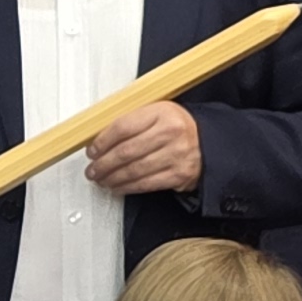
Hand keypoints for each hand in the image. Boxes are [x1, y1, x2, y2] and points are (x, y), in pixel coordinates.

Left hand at [82, 102, 202, 197]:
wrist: (209, 142)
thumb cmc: (178, 128)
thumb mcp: (158, 113)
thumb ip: (132, 121)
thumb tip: (99, 138)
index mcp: (161, 112)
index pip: (123, 127)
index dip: (102, 141)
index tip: (92, 150)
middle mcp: (170, 132)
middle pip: (126, 151)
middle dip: (103, 164)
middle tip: (93, 170)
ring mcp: (176, 155)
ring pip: (134, 170)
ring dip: (112, 178)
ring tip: (101, 179)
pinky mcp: (178, 174)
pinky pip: (146, 184)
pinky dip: (127, 188)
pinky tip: (117, 187)